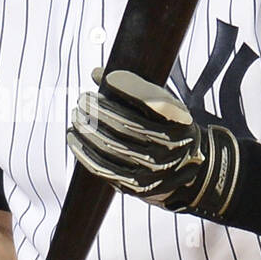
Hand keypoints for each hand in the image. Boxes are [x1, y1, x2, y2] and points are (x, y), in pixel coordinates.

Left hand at [66, 68, 239, 218]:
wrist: (187, 173)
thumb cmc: (167, 131)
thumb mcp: (163, 107)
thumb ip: (133, 89)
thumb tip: (95, 73)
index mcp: (177, 123)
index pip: (151, 101)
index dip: (128, 87)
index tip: (107, 78)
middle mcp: (167, 147)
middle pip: (125, 125)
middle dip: (99, 110)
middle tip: (83, 99)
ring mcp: (151, 170)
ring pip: (111, 147)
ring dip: (88, 129)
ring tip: (76, 116)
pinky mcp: (135, 187)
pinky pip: (103, 168)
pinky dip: (83, 152)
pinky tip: (72, 138)